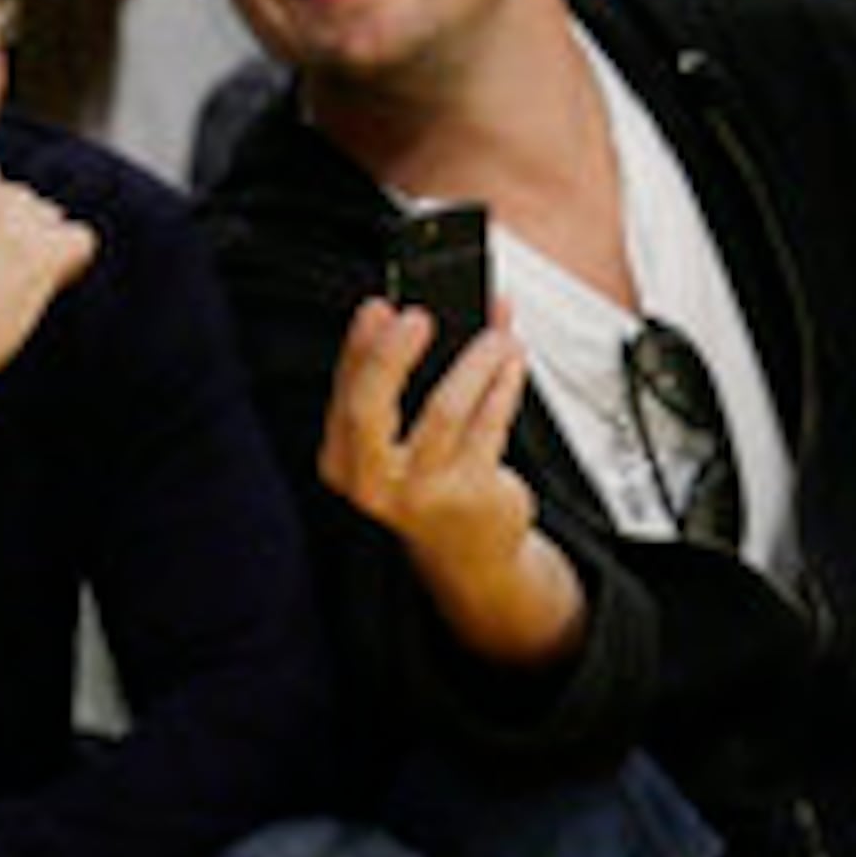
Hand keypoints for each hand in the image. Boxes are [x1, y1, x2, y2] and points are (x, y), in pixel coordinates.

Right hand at [0, 161, 96, 397]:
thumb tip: (14, 213)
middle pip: (21, 198)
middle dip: (14, 234)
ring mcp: (13, 216)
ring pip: (50, 219)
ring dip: (37, 250)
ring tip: (2, 292)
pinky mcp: (45, 249)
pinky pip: (81, 241)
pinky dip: (69, 267)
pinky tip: (35, 292)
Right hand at [321, 295, 583, 666]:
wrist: (468, 550)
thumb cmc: (429, 479)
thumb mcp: (398, 435)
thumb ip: (399, 375)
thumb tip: (415, 310)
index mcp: (343, 462)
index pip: (342, 395)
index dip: (359, 347)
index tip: (379, 307)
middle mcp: (372, 482)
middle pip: (369, 408)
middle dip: (392, 356)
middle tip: (419, 316)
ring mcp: (421, 492)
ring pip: (443, 411)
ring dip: (473, 362)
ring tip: (497, 336)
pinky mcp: (470, 494)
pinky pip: (489, 425)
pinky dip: (504, 385)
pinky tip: (513, 363)